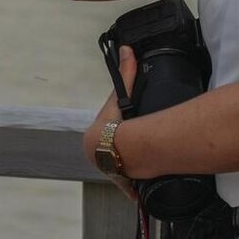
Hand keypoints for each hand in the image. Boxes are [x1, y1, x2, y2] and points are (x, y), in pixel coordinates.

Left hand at [84, 44, 138, 199]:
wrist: (118, 153)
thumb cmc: (113, 126)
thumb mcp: (118, 97)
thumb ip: (125, 73)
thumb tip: (125, 49)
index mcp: (95, 139)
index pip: (105, 135)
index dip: (115, 132)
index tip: (123, 132)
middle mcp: (101, 158)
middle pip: (113, 154)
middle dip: (121, 153)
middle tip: (135, 148)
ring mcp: (114, 173)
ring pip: (122, 171)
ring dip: (129, 171)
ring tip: (140, 166)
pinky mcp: (126, 185)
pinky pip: (133, 187)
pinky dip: (137, 188)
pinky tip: (143, 189)